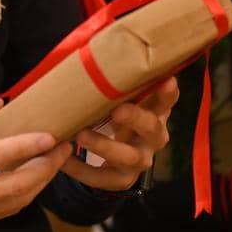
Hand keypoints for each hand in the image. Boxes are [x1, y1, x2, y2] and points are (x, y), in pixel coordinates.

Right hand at [0, 96, 73, 231]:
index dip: (26, 146)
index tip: (49, 135)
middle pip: (17, 186)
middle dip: (46, 166)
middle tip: (64, 147)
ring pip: (18, 202)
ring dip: (42, 181)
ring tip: (55, 160)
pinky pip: (8, 210)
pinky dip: (26, 193)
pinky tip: (34, 177)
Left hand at [63, 78, 178, 191]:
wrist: (112, 155)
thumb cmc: (114, 116)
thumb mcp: (120, 101)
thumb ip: (115, 85)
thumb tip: (88, 51)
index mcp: (154, 115)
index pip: (165, 102)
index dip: (167, 93)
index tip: (168, 80)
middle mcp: (152, 139)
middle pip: (152, 129)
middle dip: (135, 118)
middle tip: (117, 110)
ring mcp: (138, 162)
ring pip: (129, 157)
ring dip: (105, 146)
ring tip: (81, 136)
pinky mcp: (120, 180)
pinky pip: (100, 178)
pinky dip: (80, 169)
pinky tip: (63, 159)